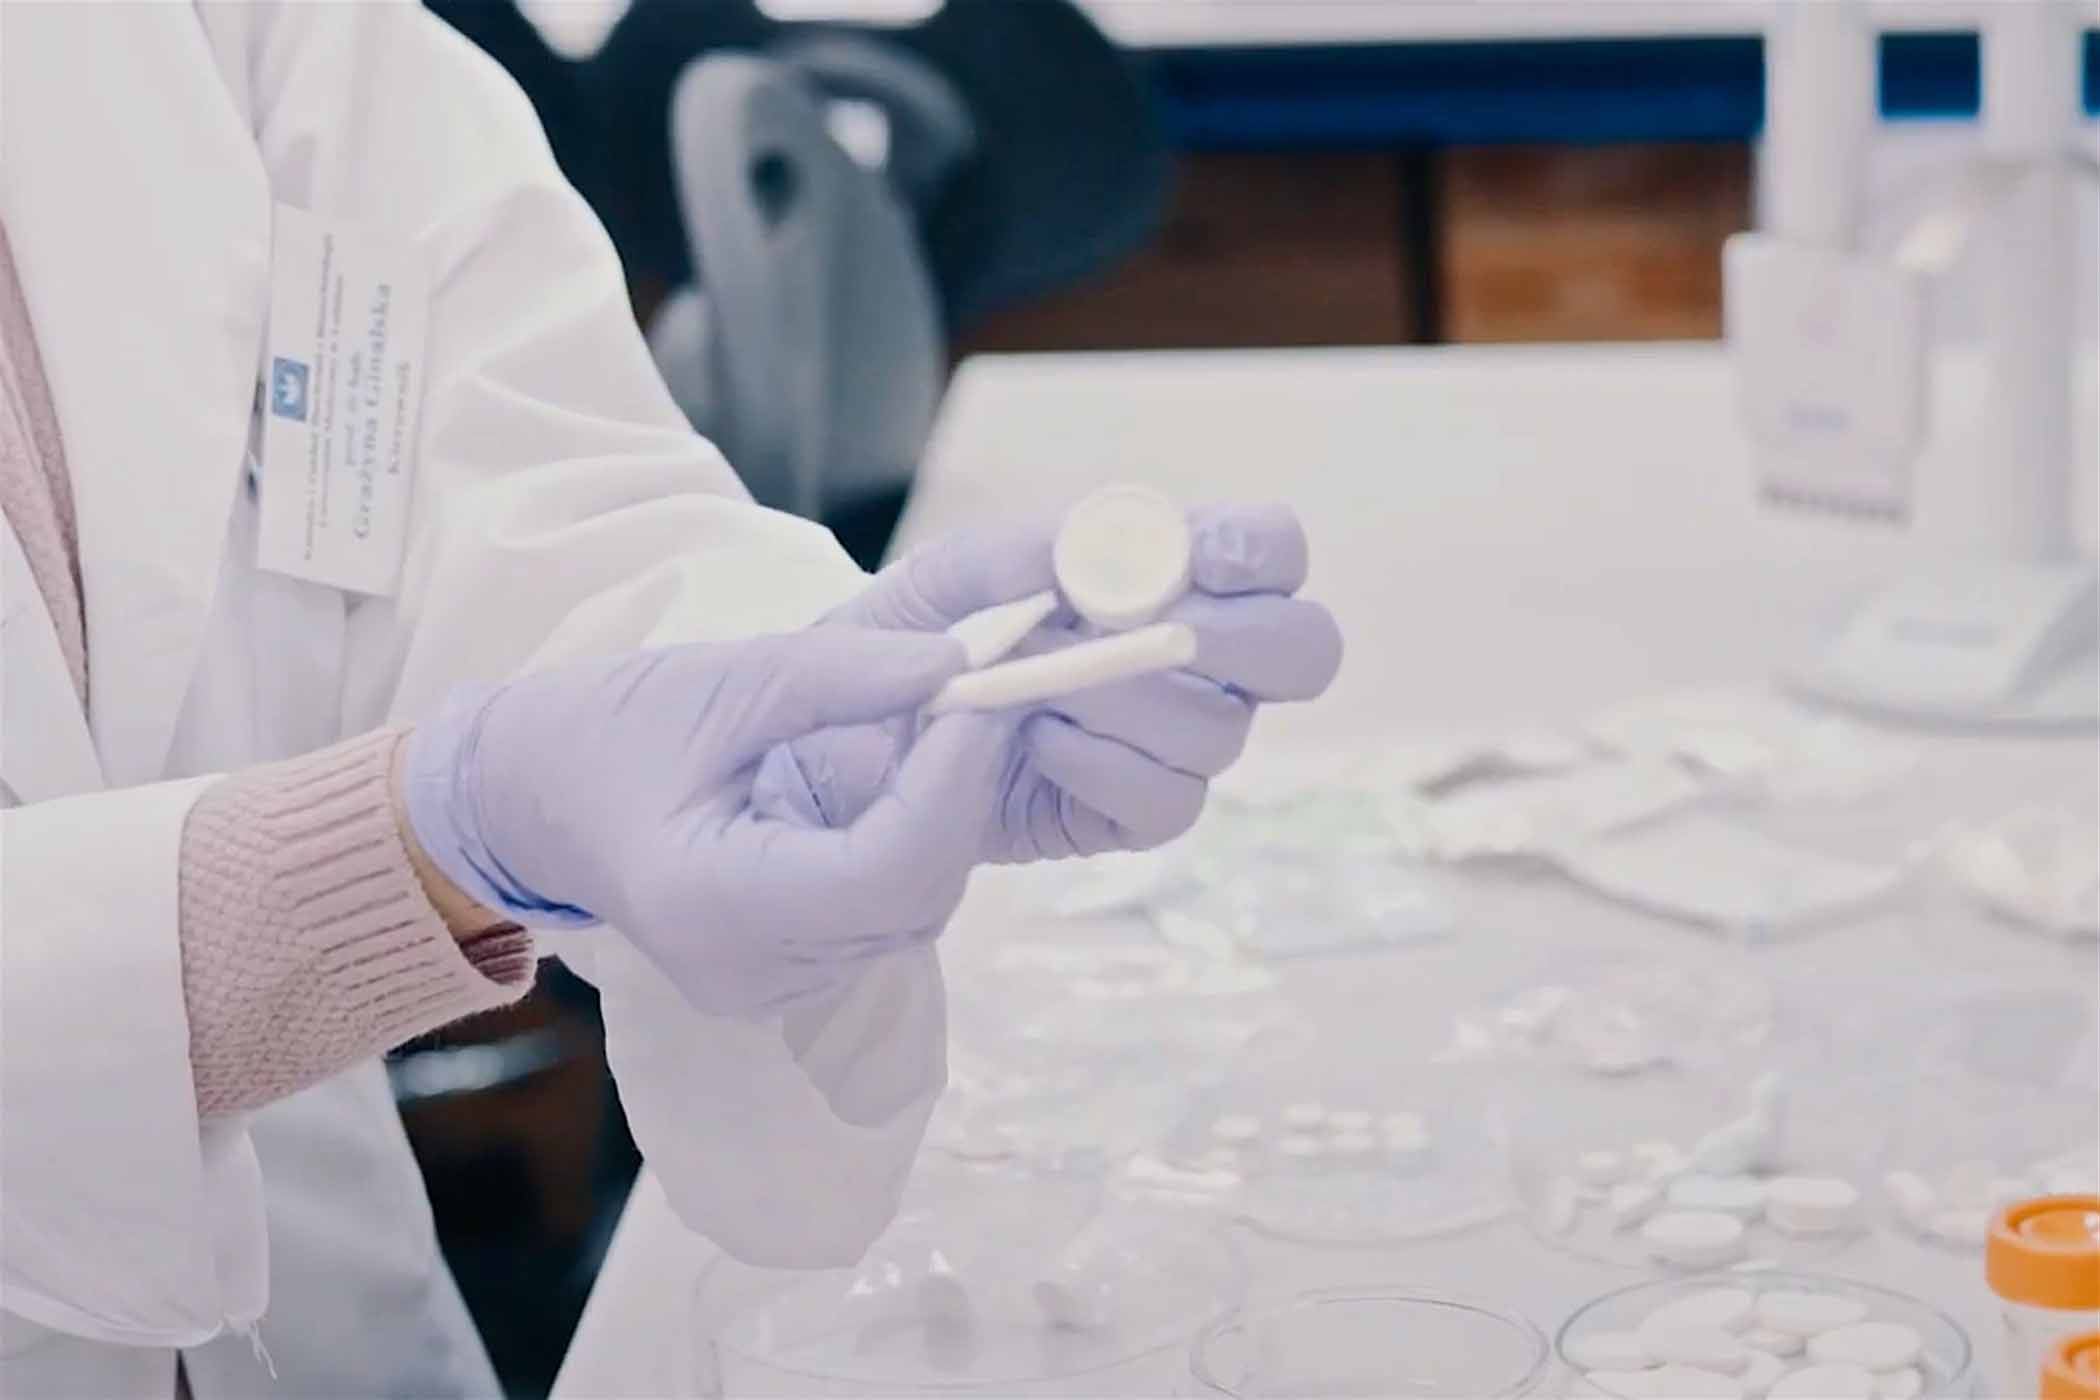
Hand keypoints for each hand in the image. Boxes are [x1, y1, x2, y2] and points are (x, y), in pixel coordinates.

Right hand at [401, 628, 1010, 1016]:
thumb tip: (958, 664)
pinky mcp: (786, 979)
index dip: (952, 784)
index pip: (886, 869)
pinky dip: (913, 847)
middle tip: (985, 696)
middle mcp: (749, 972)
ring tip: (947, 726)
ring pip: (912, 912)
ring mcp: (769, 990)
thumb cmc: (602, 731)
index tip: (985, 696)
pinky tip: (908, 781)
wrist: (526, 800)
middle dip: (961, 794)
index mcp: (714, 905)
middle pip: (912, 898)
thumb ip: (839, 674)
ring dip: (945, 820)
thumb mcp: (720, 680)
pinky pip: (884, 919)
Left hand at [755, 504, 1341, 858]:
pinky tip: (1039, 746)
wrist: (854, 741)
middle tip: (1143, 632)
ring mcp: (1179, 742)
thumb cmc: (914, 637)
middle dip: (1233, 641)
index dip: (1261, 550)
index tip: (1198, 560)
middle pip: (1303, 651)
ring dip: (1122, 700)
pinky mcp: (1138, 813)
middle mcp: (1204, 660)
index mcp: (1174, 575)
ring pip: (1221, 731)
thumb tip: (1086, 561)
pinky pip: (1167, 801)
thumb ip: (1016, 555)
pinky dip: (1099, 768)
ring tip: (1035, 687)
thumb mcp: (944, 578)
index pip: (1276, 551)